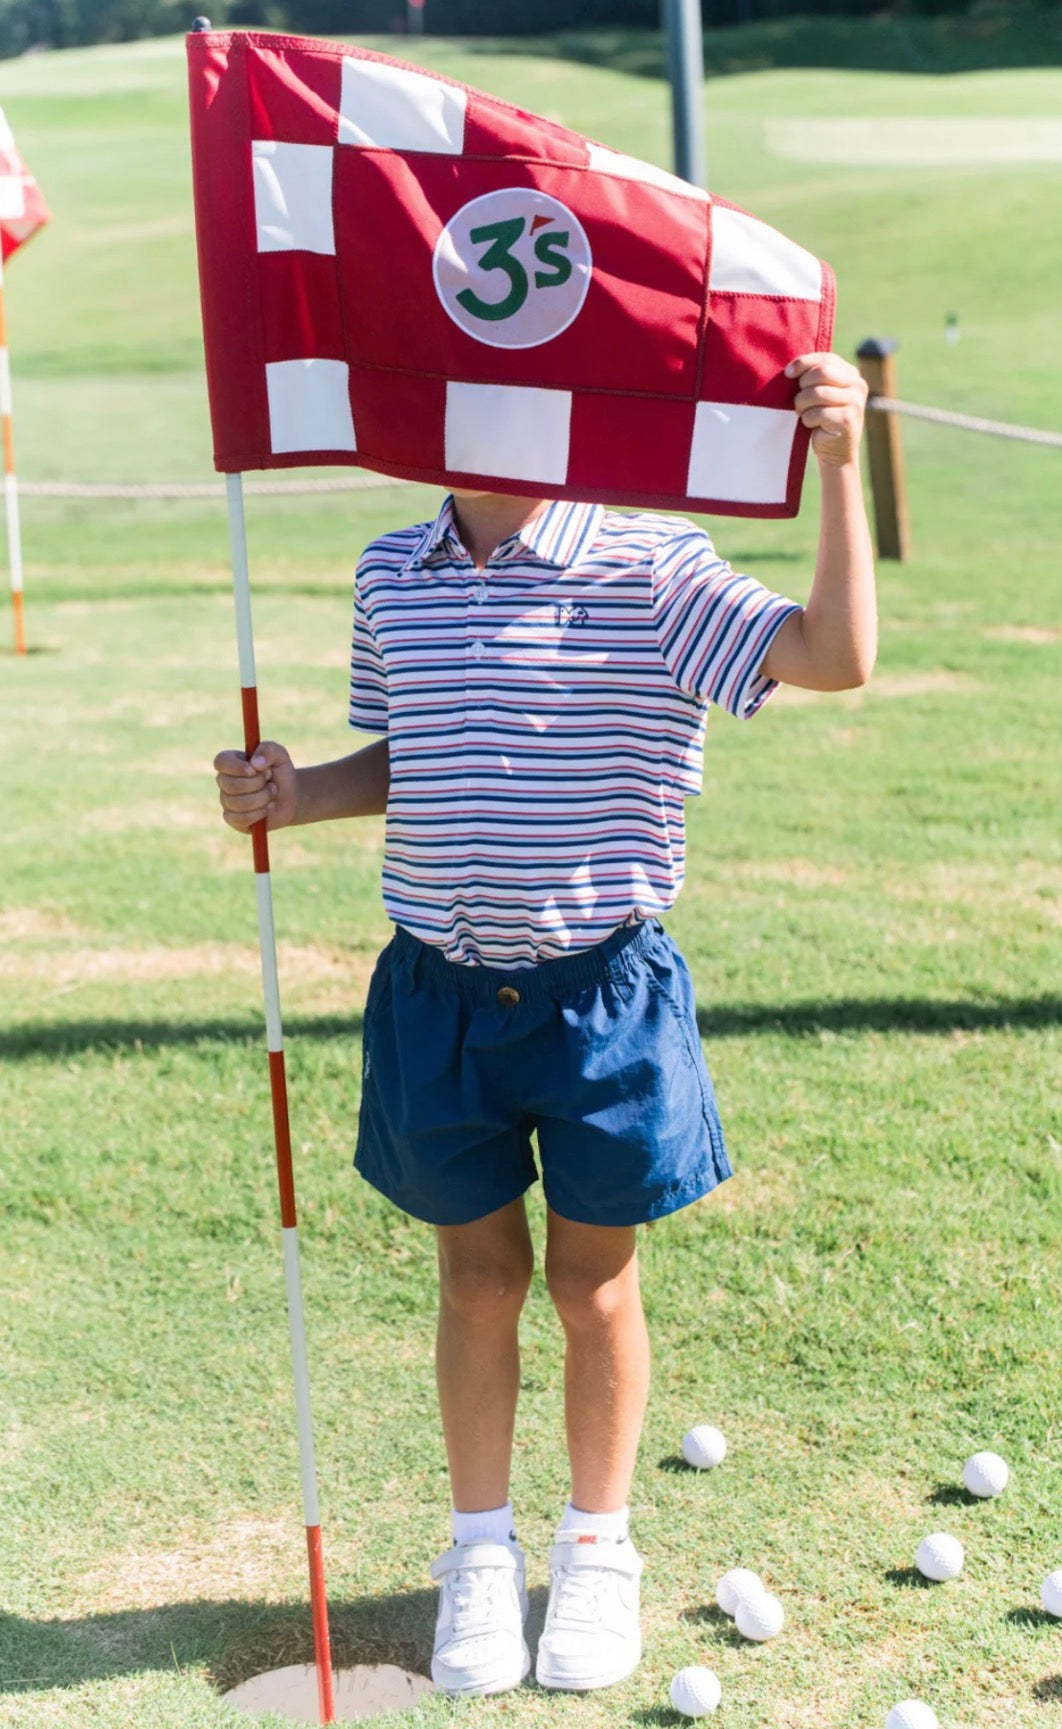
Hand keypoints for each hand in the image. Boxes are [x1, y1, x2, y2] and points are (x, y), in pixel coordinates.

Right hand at [213, 740, 296, 832]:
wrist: (290, 797)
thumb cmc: (280, 773)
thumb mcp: (280, 755)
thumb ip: (268, 750)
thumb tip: (255, 763)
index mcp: (231, 762)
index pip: (221, 762)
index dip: (236, 767)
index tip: (254, 770)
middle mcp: (224, 782)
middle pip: (230, 785)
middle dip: (257, 784)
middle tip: (269, 780)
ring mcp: (227, 802)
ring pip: (238, 803)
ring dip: (262, 798)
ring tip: (272, 793)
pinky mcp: (233, 819)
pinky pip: (240, 819)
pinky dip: (259, 814)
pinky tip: (268, 808)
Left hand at [786, 352, 867, 467]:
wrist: (836, 452)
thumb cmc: (822, 420)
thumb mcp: (820, 394)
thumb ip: (814, 378)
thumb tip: (790, 369)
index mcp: (851, 374)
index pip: (826, 358)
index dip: (804, 363)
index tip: (788, 373)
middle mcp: (857, 385)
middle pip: (821, 372)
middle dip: (803, 387)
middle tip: (799, 402)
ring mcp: (855, 402)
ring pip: (816, 393)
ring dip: (802, 405)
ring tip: (803, 413)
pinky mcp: (848, 419)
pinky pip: (817, 413)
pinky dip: (807, 420)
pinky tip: (811, 425)